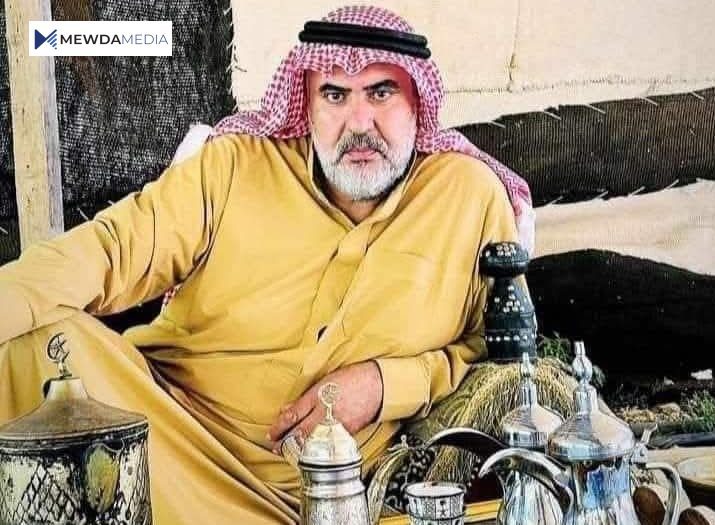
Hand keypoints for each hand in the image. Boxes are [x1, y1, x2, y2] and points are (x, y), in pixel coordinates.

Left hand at [267, 361, 383, 452]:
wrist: (377, 384)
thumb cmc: (351, 378)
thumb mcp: (324, 381)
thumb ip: (305, 397)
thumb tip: (288, 409)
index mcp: (318, 396)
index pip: (293, 415)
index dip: (279, 427)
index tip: (271, 433)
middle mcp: (326, 412)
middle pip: (300, 432)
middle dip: (285, 442)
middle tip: (276, 447)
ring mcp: (337, 424)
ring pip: (313, 442)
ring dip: (299, 449)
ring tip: (289, 453)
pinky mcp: (347, 433)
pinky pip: (328, 444)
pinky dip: (317, 449)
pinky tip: (310, 452)